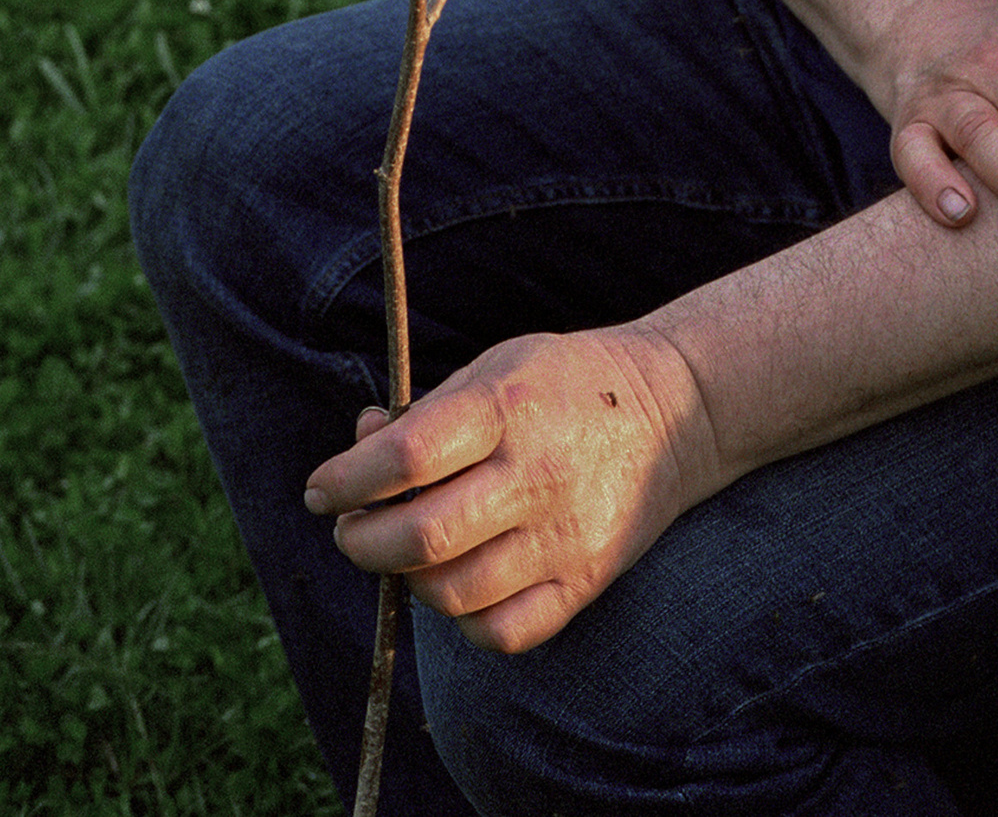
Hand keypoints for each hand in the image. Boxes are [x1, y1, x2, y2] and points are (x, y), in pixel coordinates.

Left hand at [304, 325, 717, 653]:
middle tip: (350, 527)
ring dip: (407, 579)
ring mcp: (564, 536)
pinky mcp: (586, 582)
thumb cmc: (566, 384)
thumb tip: (356, 448)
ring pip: (451, 593)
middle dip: (360, 541)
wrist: (676, 412)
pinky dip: (463, 618)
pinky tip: (459, 582)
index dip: (345, 480)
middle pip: (419, 536)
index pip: (404, 458)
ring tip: (406, 551)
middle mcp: (536, 474)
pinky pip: (502, 631)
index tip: (321, 489)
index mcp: (508, 406)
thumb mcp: (498, 365)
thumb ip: (425, 413)